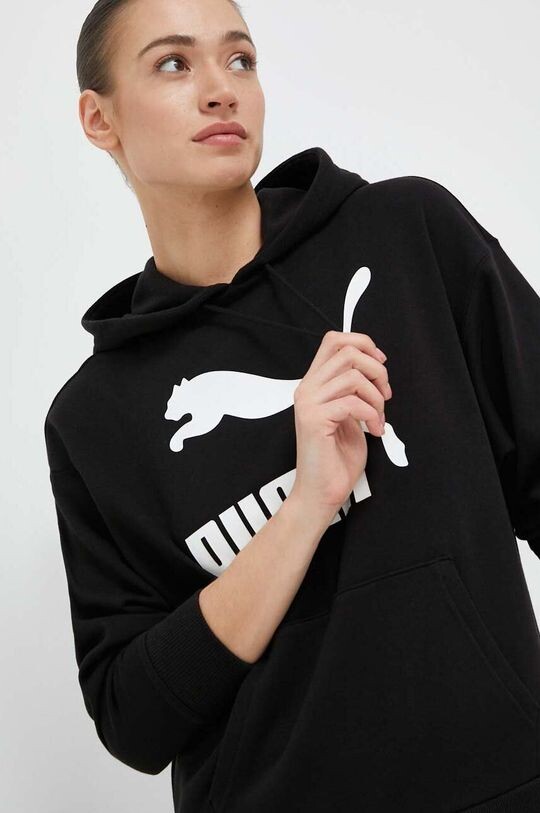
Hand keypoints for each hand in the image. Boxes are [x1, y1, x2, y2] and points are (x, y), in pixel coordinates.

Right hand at [289, 330, 391, 513]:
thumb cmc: (337, 459)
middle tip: (385, 396)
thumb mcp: (351, 415)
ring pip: (354, 376)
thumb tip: (375, 367)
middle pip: (347, 351)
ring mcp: (308, 403)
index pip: (334, 339)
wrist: (321, 493)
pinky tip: (374, 431)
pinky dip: (373, 416)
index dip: (363, 344)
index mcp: (314, 383)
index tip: (381, 365)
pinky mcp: (314, 420)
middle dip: (377, 371)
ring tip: (379, 418)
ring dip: (377, 398)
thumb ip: (355, 389)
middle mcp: (307, 388)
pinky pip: (354, 403)